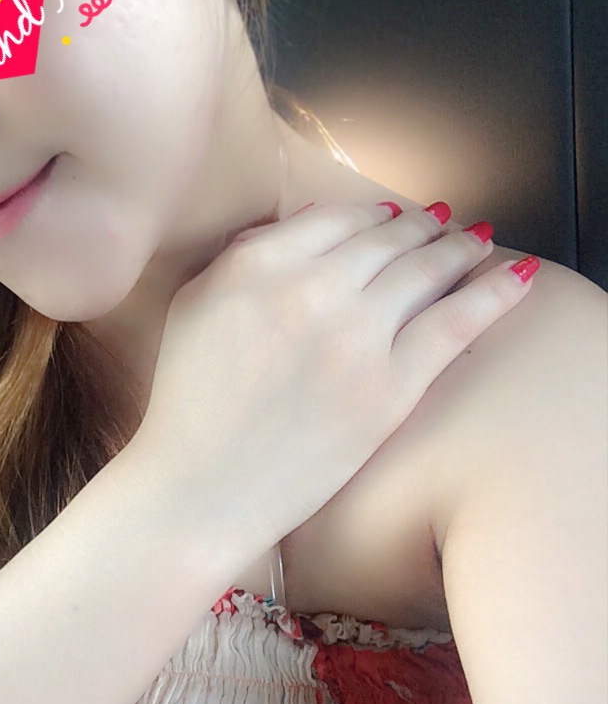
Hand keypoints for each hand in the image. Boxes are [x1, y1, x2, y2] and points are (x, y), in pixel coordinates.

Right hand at [129, 187, 535, 568]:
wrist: (202, 488)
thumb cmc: (189, 403)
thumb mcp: (194, 306)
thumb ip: (242, 255)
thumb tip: (304, 223)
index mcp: (256, 267)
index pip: (335, 219)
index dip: (372, 215)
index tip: (392, 218)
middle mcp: (310, 291)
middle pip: (387, 240)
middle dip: (423, 226)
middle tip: (445, 221)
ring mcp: (355, 339)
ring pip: (426, 272)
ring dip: (460, 248)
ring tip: (480, 239)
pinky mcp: (389, 389)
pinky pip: (453, 326)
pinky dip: (492, 294)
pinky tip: (516, 275)